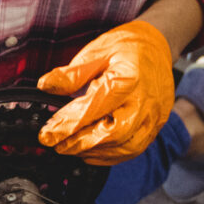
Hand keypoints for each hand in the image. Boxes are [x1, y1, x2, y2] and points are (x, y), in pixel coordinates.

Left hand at [38, 19, 174, 162]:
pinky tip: (91, 152)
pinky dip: (110, 156)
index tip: (47, 134)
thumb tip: (46, 86)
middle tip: (56, 145)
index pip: (95, 107)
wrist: (157, 47)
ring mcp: (153, 115)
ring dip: (94, 152)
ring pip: (125, 146)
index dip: (68, 123)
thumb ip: (72, 73)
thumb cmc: (127, 47)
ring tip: (70, 148)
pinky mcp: (155, 126)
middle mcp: (144, 100)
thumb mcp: (96, 51)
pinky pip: (134, 149)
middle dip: (80, 144)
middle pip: (113, 133)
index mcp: (128, 78)